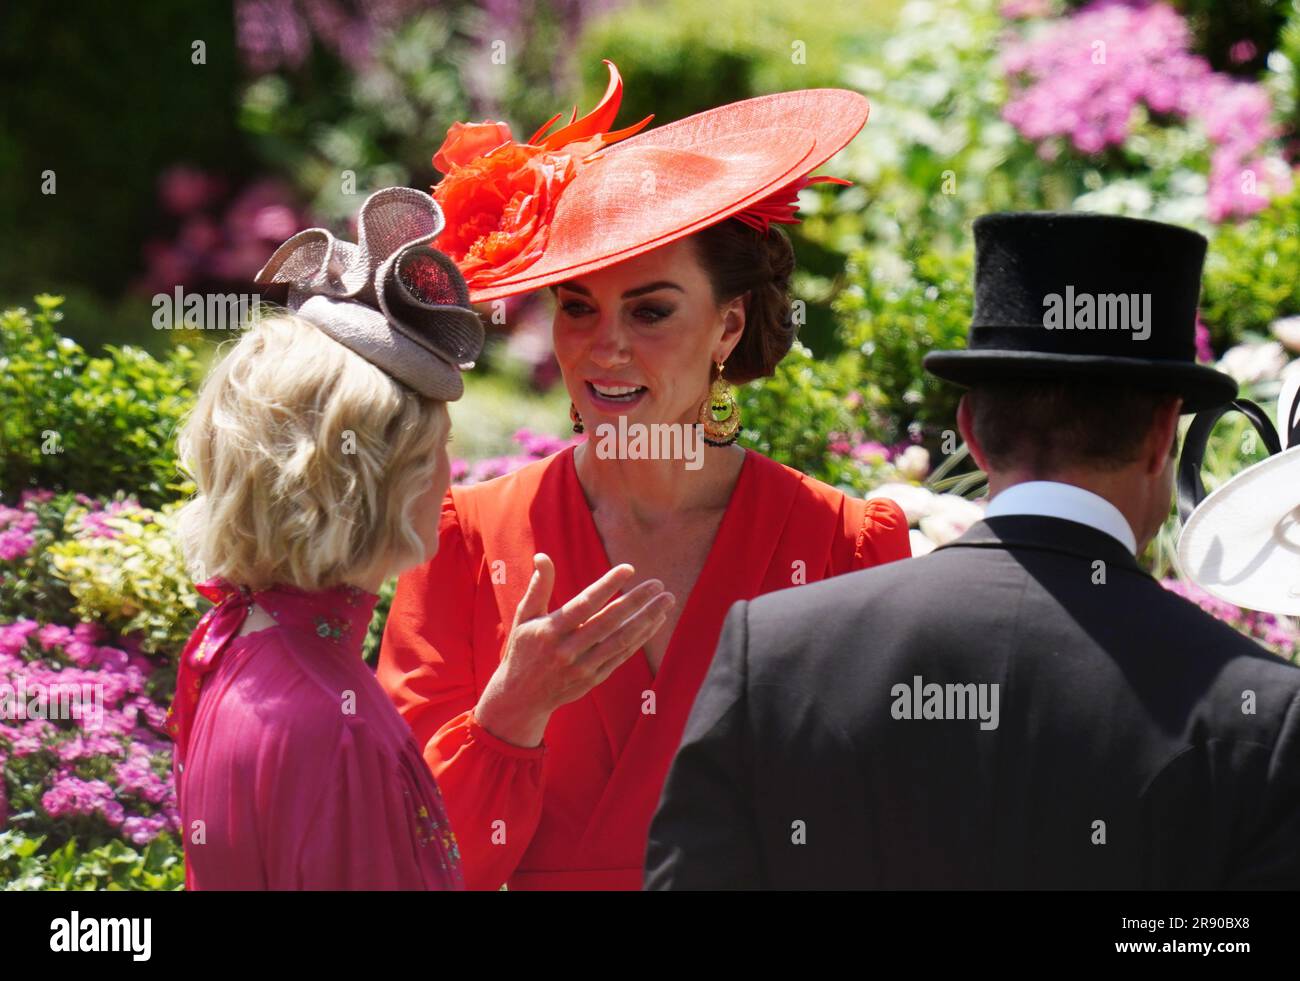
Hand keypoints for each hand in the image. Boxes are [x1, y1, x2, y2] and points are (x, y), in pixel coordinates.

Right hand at [473, 554, 674, 747]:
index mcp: (550, 630)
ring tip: (666, 600)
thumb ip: (538, 587)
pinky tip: (656, 621)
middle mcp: (568, 650)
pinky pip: (622, 655)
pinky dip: (641, 638)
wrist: (521, 698)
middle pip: (608, 622)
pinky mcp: (594, 678)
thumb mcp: (524, 618)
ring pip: (621, 640)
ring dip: (647, 619)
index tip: (628, 569)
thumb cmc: (523, 650)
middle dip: (636, 601)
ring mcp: (583, 667)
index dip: (607, 586)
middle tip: (658, 584)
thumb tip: (543, 556)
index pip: (584, 604)